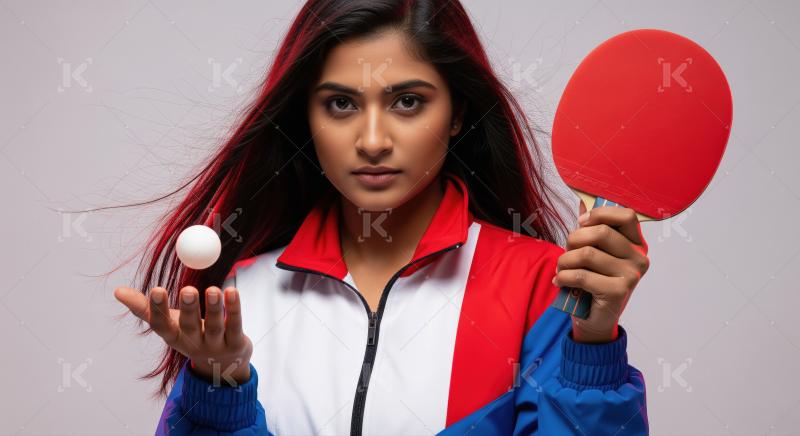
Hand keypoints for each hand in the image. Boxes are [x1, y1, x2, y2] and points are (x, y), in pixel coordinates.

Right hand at [114, 285, 253, 385]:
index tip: (156, 290)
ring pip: (215, 325)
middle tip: (187, 289)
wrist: (224, 366)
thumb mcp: (169, 324)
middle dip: (188, 308)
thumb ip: (145, 308)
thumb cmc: (192, 335)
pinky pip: (235, 324)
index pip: (162, 325)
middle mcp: (193, 343)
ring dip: (214, 307)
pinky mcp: (236, 343)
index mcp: (174, 337)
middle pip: (190, 325)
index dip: (158, 309)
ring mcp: (216, 345)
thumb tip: (117, 291)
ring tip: (213, 289)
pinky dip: (234, 308)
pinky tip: (232, 292)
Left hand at [553, 204, 649, 342]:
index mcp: (637, 244)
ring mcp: (632, 275)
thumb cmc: (593, 281)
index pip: (626, 215)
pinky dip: (564, 277)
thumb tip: (582, 202)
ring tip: (561, 270)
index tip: (581, 223)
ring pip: (587, 253)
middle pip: (601, 233)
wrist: (595, 319)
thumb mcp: (594, 253)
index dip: (600, 214)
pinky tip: (560, 282)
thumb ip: (592, 229)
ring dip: (565, 261)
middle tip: (566, 253)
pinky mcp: (619, 291)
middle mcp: (640, 258)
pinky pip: (582, 275)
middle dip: (574, 240)